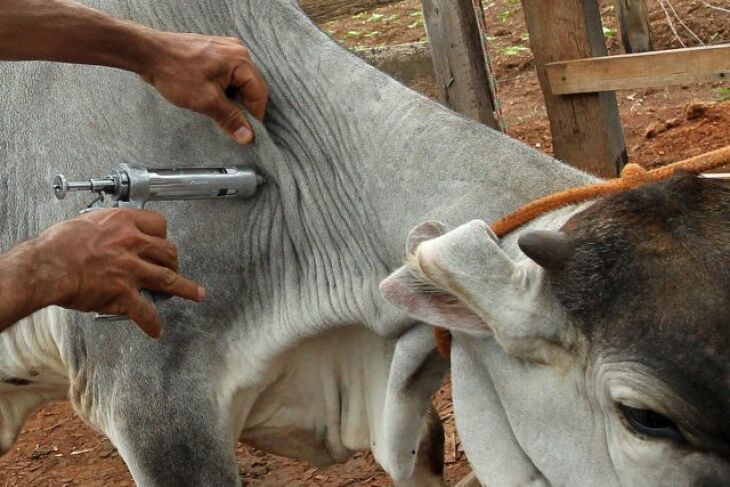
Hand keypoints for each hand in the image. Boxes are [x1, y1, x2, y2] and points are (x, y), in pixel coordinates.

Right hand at [32, 208, 205, 337]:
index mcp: (124, 223)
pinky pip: (146, 312)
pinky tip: (156, 329)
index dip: (163, 234)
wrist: (45, 266)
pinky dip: (152, 323)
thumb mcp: (85, 224)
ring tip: (196, 294)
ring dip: (185, 289)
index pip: (158, 223)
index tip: (162, 241)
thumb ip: (103, 229)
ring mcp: (132, 270)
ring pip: (169, 279)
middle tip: (173, 267)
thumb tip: (105, 233)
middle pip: (168, 251)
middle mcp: (133, 244)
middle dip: (173, 261)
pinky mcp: (124, 293)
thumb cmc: (57, 245)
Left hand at [141, 32, 267, 144]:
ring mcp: (224, 49)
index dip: (255, 116)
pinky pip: (226, 75)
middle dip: (242, 107)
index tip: (247, 132)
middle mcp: (236, 51)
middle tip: (231, 124)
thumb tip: (247, 136)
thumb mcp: (206, 101)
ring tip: (216, 109)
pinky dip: (223, 89)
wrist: (147, 53)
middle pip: (250, 87)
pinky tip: (210, 97)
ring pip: (238, 82)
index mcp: (240, 60)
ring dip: (231, 99)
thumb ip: (230, 119)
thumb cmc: (174, 72)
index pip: (259, 93)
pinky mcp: (212, 52)